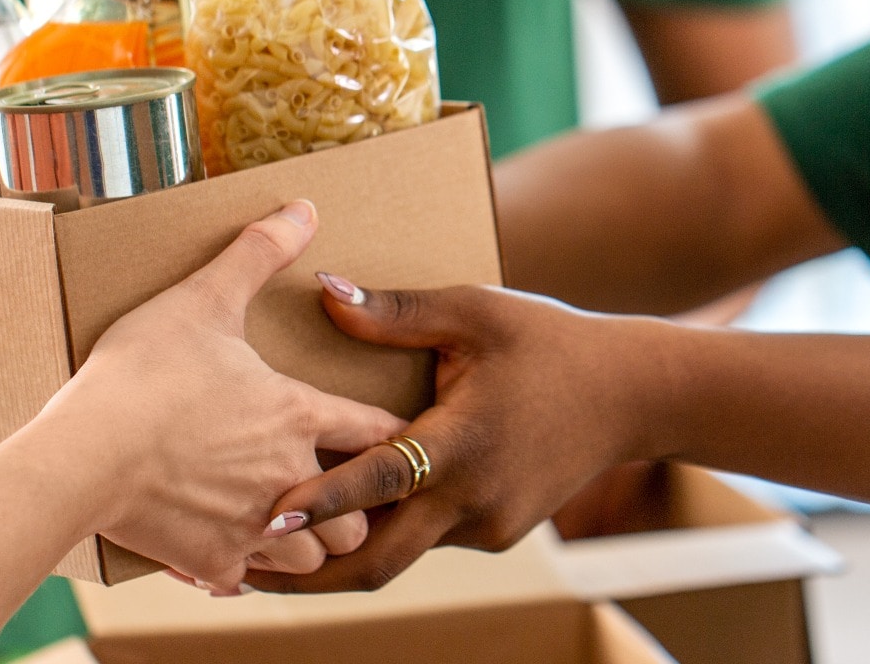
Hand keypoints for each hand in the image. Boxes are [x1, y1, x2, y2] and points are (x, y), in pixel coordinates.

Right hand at [30, 202, 405, 592]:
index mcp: (297, 413)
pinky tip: (226, 551)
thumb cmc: (143, 374)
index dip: (392, 436)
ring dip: (306, 542)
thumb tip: (305, 207)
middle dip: (354, 504)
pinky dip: (243, 569)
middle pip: (357, 510)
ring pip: (313, 556)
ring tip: (286, 524)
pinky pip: (247, 580)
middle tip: (336, 491)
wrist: (85, 454)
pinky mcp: (211, 560)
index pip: (375, 431)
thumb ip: (256, 254)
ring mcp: (253, 524)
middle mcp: (290, 475)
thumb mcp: (201, 300)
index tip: (400, 440)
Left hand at [246, 278, 680, 592]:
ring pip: (400, 554)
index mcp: (462, 443)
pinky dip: (385, 534)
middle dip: (307, 578)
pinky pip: (427, 539)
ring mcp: (487, 526)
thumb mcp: (475, 312)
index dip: (319, 505)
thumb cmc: (550, 342)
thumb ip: (396, 313)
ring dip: (340, 556)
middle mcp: (472, 499)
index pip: (377, 483)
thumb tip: (323, 291)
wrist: (633, 396)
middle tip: (236, 575)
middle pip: (378, 562)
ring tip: (267, 560)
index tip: (264, 525)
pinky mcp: (495, 533)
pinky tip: (340, 526)